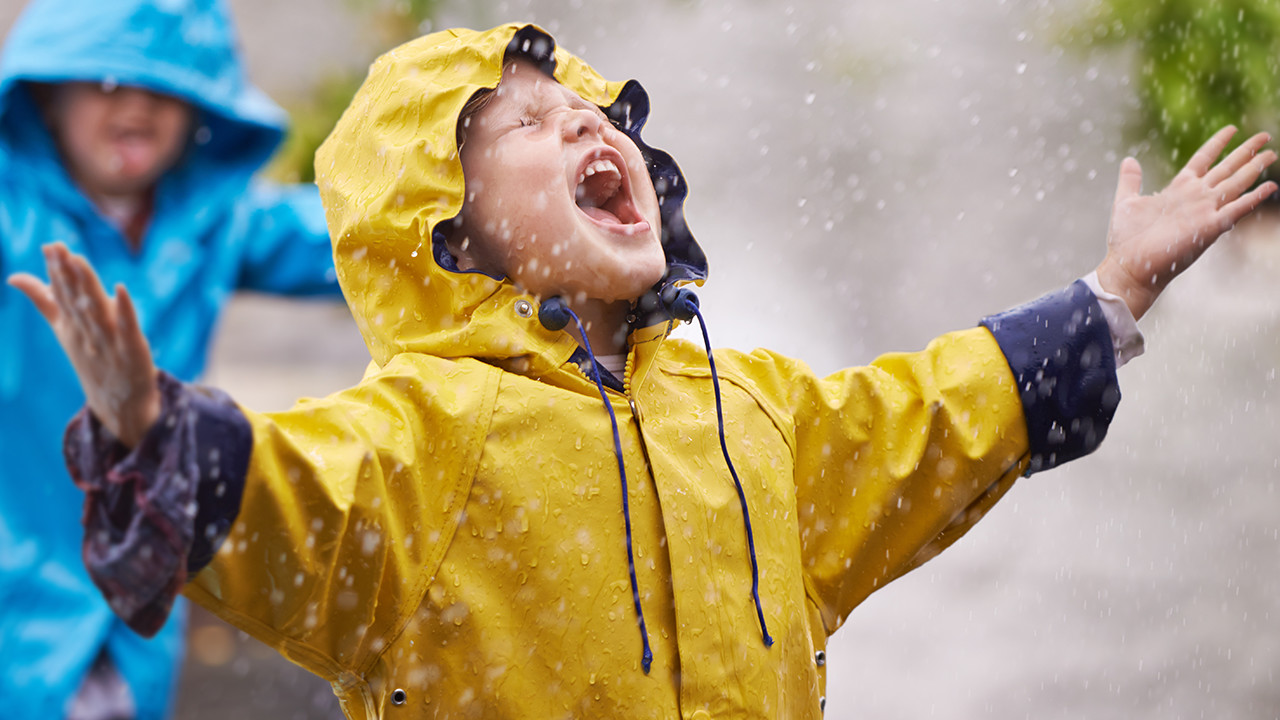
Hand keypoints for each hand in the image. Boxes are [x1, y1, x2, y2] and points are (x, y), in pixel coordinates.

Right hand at [8, 243, 159, 446]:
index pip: (61, 294)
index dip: (56, 271)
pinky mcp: (132, 351)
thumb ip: (44, 301)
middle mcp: (87, 332)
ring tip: (80, 261)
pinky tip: (121, 289)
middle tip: (58, 248)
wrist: (119, 403)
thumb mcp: (64, 329)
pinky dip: (124, 310)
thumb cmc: (92, 359)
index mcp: (71, 325)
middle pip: (75, 300)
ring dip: (88, 286)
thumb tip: (14, 277)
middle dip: (67, 274)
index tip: (49, 246)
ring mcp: (109, 342)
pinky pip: (128, 328)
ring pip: (96, 311)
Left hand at [1096, 126, 1277, 320]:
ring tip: (1272, 152)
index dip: (1217, 143)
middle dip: (1246, 151)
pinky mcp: (1208, 227)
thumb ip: (1130, 180)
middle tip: (1266, 134)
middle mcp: (1195, 197)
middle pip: (1226, 168)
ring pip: (1235, 183)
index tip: (1232, 128)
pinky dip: (1253, 198)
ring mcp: (1203, 211)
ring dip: (1254, 168)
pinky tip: (1270, 187)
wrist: (1129, 266)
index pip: (1203, 159)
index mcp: (1178, 189)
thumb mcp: (1126, 202)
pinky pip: (1236, 209)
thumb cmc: (1126, 239)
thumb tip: (1129, 160)